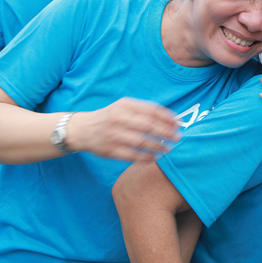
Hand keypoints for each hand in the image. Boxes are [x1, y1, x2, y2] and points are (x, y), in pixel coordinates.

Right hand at [65, 98, 180, 161]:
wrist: (82, 129)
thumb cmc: (110, 117)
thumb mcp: (124, 106)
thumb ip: (144, 110)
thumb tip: (172, 118)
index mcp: (124, 105)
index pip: (151, 110)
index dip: (167, 118)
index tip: (179, 124)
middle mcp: (118, 118)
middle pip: (148, 126)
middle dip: (166, 132)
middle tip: (178, 137)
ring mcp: (113, 135)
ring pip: (141, 142)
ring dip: (158, 146)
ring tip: (168, 149)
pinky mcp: (109, 150)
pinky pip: (132, 155)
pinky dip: (145, 157)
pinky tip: (154, 157)